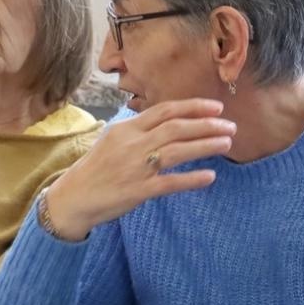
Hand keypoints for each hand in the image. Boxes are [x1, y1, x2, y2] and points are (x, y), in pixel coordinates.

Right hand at [44, 99, 234, 239]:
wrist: (73, 197)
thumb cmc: (95, 168)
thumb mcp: (112, 140)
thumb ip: (138, 130)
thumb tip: (167, 122)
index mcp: (127, 128)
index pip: (165, 110)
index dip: (193, 107)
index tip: (216, 107)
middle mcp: (133, 144)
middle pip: (176, 127)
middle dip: (207, 125)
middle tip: (231, 126)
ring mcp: (136, 167)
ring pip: (177, 151)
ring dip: (206, 146)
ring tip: (227, 143)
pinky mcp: (138, 190)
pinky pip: (170, 183)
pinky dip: (191, 179)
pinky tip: (210, 177)